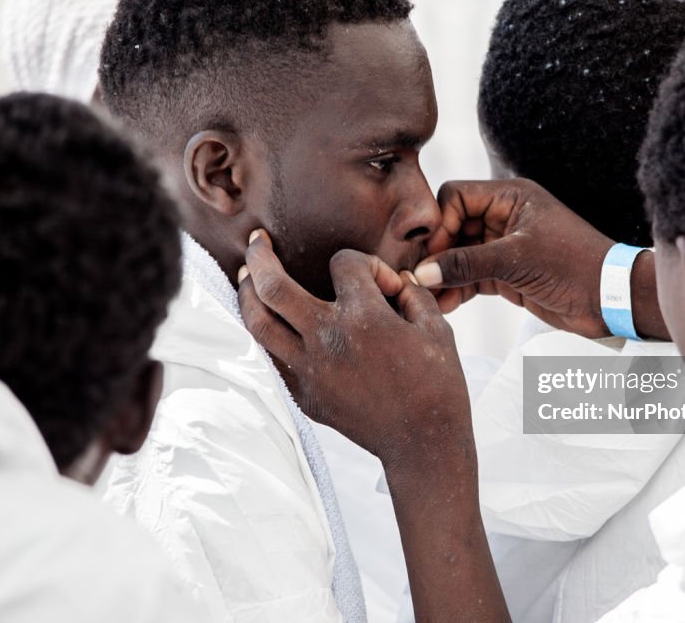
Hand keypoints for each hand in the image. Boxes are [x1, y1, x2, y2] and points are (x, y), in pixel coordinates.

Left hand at [238, 231, 508, 621]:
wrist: (423, 443)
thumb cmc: (438, 384)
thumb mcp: (437, 328)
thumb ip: (412, 292)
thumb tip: (394, 277)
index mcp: (364, 318)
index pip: (345, 265)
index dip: (366, 266)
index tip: (384, 286)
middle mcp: (328, 339)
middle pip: (272, 285)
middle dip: (260, 256)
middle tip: (256, 241)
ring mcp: (310, 370)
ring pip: (257, 322)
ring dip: (247, 293)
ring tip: (246, 276)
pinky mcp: (304, 394)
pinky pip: (271, 356)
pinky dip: (264, 333)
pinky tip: (266, 320)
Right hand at [413, 179, 667, 340]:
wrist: (610, 301)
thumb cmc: (573, 267)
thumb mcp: (516, 261)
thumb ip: (466, 264)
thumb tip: (423, 272)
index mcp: (511, 197)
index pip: (456, 197)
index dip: (440, 222)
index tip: (433, 252)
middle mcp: (504, 217)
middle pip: (452, 226)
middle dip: (435, 252)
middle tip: (418, 277)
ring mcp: (504, 246)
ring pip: (459, 255)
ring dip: (443, 274)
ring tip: (426, 296)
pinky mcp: (506, 274)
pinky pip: (471, 276)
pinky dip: (456, 289)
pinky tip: (443, 305)